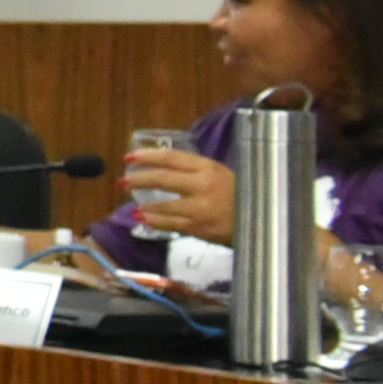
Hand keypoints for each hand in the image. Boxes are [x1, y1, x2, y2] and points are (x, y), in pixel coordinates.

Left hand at [120, 148, 234, 243]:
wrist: (262, 221)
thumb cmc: (239, 194)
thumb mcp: (219, 174)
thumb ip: (193, 170)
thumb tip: (159, 166)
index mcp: (207, 167)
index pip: (170, 158)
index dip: (147, 156)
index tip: (129, 158)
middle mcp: (202, 185)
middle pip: (162, 179)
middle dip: (138, 179)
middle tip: (121, 182)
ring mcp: (200, 207)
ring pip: (163, 205)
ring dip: (144, 206)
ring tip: (133, 206)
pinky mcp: (199, 227)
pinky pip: (170, 224)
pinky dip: (154, 221)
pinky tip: (144, 219)